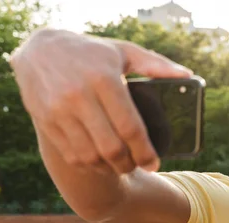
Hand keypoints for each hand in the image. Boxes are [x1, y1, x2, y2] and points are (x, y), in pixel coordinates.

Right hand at [10, 28, 192, 174]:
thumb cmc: (91, 52)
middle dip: (129, 164)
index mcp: (104, 79)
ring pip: (91, 156)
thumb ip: (155, 64)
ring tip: (121, 165)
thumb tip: (188, 76)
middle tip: (138, 166)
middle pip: (111, 148)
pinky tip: (101, 162)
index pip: (130, 127)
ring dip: (110, 168)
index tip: (154, 164)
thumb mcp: (123, 51)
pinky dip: (90, 164)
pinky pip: (72, 155)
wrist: (40, 50)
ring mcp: (59, 111)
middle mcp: (79, 96)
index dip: (145, 152)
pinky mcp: (46, 122)